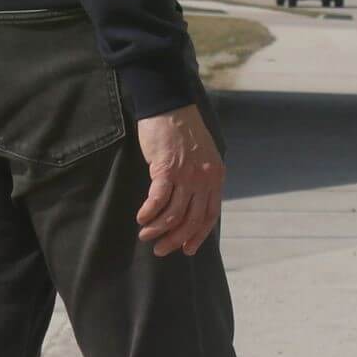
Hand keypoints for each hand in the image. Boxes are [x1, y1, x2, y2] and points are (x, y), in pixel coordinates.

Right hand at [136, 104, 225, 256]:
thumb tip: (192, 208)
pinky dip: (148, 214)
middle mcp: (204, 178)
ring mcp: (186, 175)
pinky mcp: (167, 169)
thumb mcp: (204, 158)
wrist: (171, 107)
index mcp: (216, 177)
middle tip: (160, 250)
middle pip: (191, 220)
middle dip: (174, 240)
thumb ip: (202, 181)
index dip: (197, 236)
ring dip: (157, 230)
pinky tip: (141, 217)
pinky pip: (157, 201)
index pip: (210, 215)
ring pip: (173, 215)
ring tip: (145, 234)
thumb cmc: (184, 133)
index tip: (186, 249)